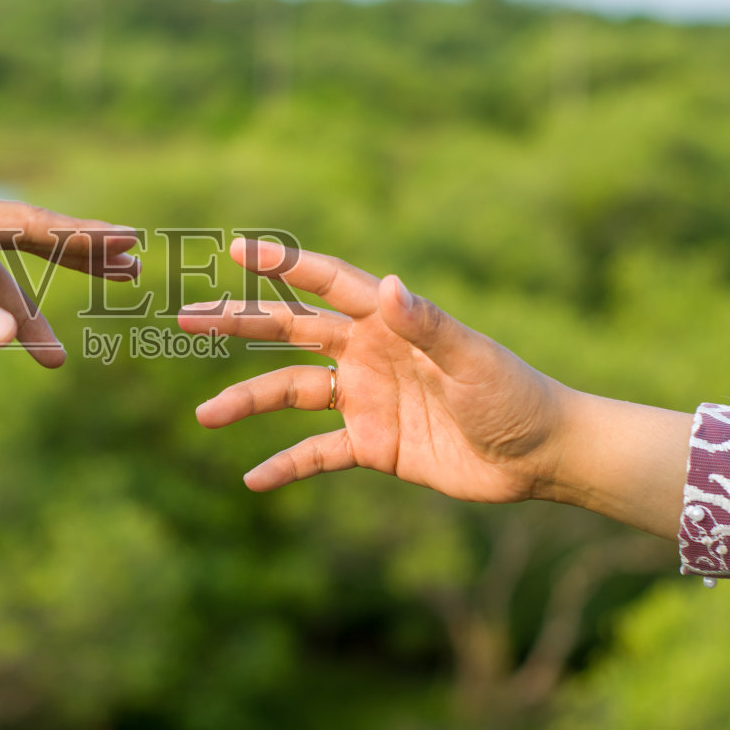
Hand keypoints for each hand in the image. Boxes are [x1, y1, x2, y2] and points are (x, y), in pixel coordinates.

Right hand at [180, 239, 690, 536]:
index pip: (326, 285)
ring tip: (204, 415)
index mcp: (388, 324)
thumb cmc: (516, 397)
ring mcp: (366, 400)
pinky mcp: (372, 445)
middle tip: (188, 318)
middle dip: (241, 324)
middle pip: (290, 333)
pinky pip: (317, 454)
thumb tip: (387, 287)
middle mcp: (367, 355)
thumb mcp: (473, 362)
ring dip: (247, 401)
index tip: (239, 249)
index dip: (283, 266)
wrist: (541, 456)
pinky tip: (253, 480)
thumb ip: (428, 326)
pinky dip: (286, 465)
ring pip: (291, 394)